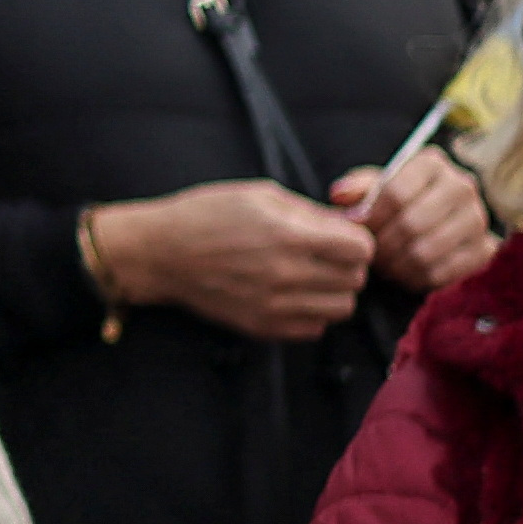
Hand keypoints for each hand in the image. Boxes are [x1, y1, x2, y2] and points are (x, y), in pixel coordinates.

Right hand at [94, 179, 377, 340]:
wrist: (161, 253)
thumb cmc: (206, 215)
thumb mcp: (260, 194)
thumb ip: (309, 211)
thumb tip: (347, 224)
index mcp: (288, 235)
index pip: (361, 249)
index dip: (356, 240)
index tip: (342, 237)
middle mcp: (286, 274)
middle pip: (356, 280)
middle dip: (348, 265)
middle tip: (327, 256)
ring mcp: (274, 305)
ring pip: (341, 309)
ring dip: (334, 292)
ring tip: (312, 278)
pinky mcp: (262, 326)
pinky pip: (314, 329)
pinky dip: (312, 313)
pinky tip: (293, 296)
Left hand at [341, 142, 494, 295]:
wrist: (442, 223)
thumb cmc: (400, 202)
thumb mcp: (376, 188)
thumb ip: (357, 189)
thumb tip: (339, 195)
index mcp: (432, 163)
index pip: (396, 193)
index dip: (372, 218)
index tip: (360, 229)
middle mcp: (462, 186)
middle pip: (411, 224)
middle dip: (383, 245)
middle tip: (372, 254)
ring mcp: (477, 218)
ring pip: (425, 251)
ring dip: (398, 264)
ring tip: (386, 264)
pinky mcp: (484, 249)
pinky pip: (442, 272)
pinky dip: (417, 278)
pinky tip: (407, 273)